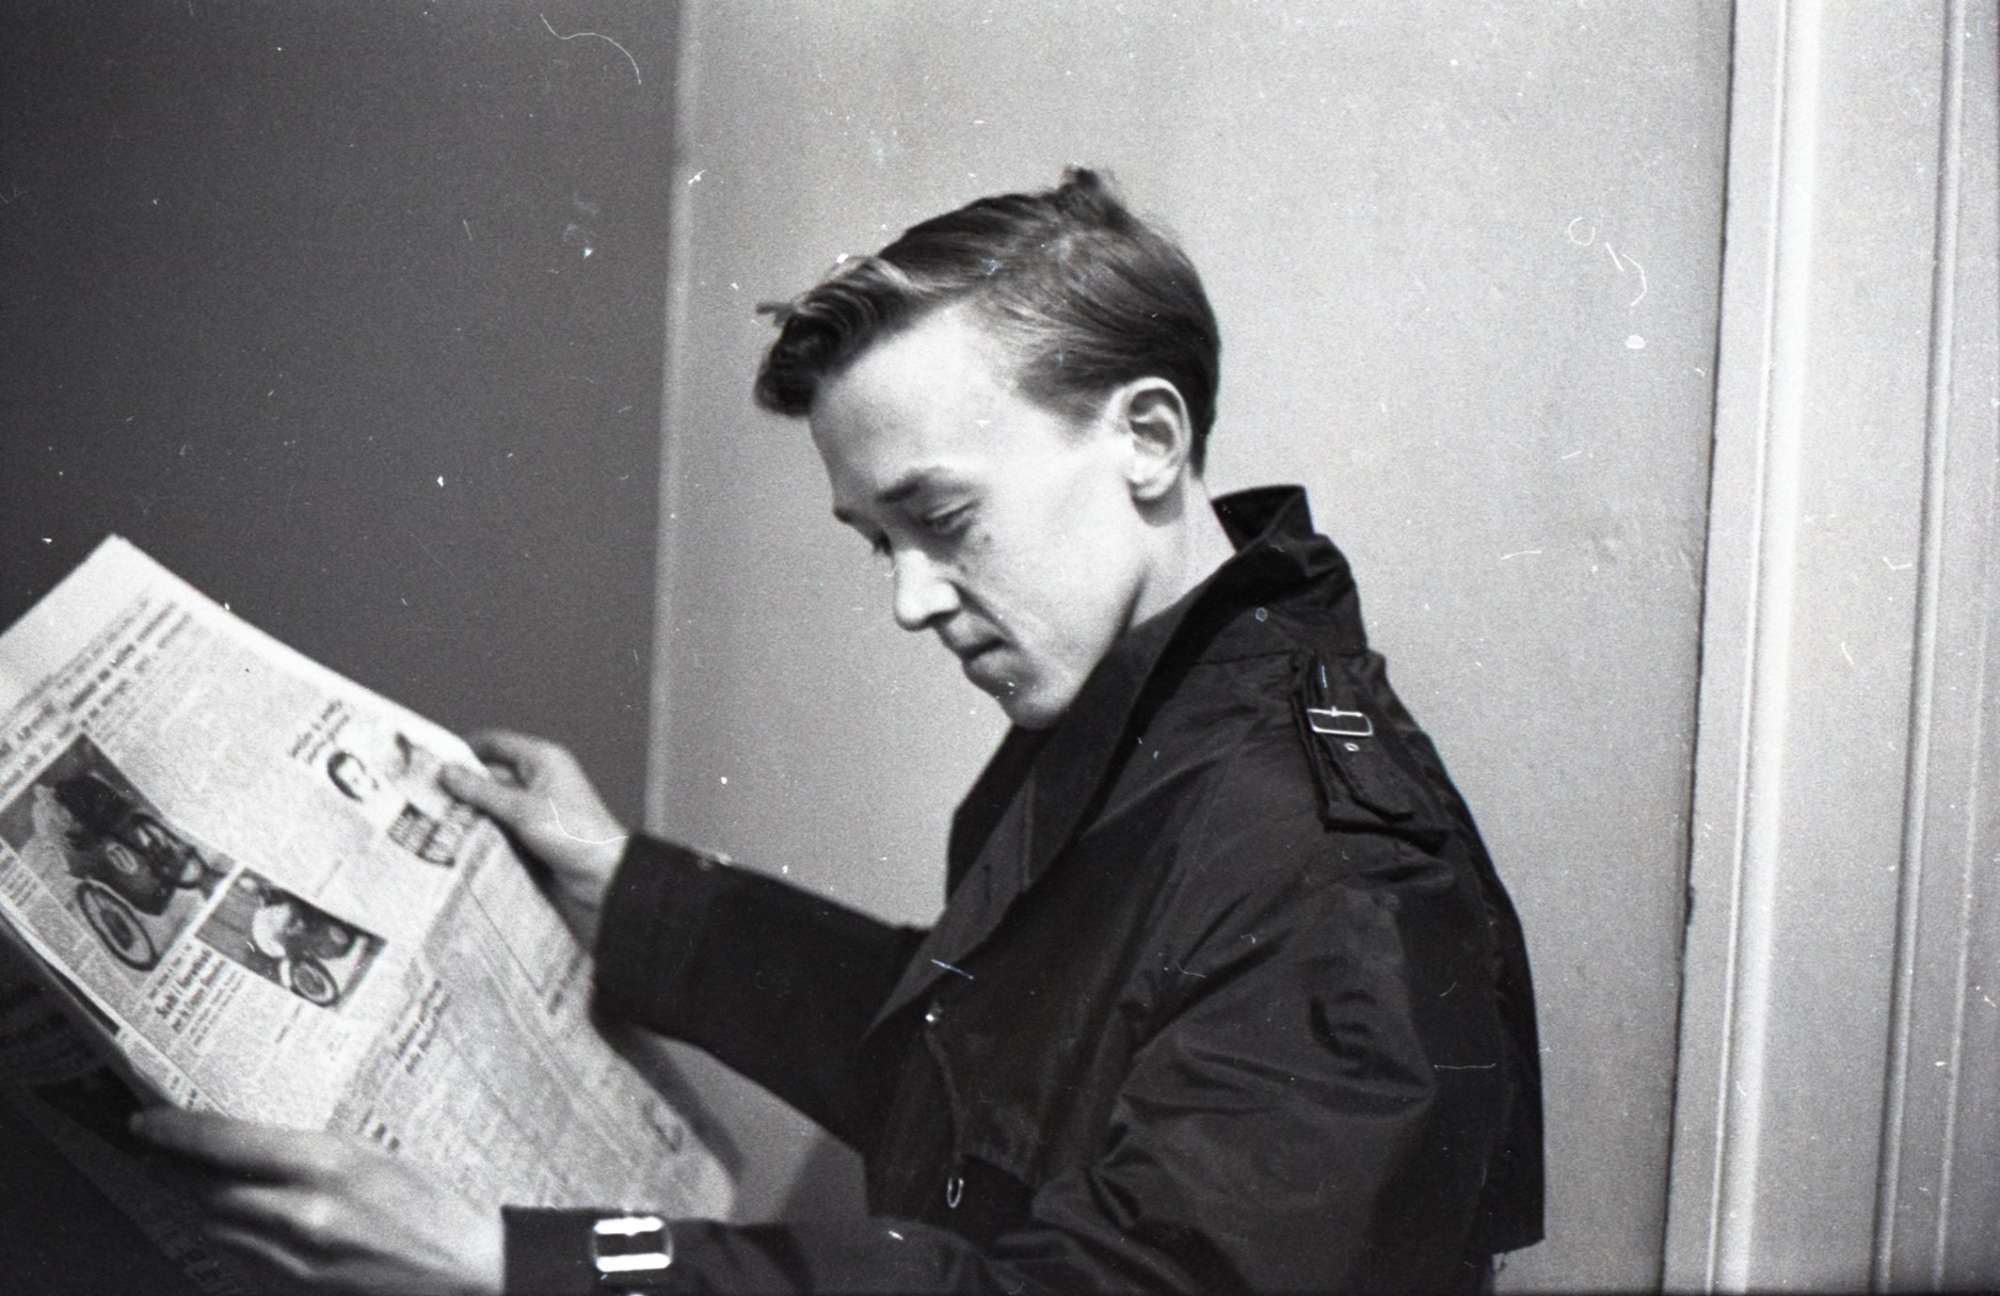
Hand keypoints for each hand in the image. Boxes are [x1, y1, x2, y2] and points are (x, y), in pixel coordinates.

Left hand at [131, 1109, 502, 1295]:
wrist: (464, 1268)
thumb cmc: (428, 1204)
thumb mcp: (372, 1155)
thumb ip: (309, 1151)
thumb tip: (247, 1141)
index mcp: (328, 1163)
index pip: (227, 1142)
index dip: (177, 1131)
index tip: (146, 1121)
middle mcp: (303, 1212)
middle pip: (206, 1190)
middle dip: (174, 1171)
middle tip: (152, 1152)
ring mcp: (295, 1259)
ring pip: (215, 1228)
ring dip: (195, 1204)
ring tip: (184, 1182)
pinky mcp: (295, 1290)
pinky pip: (238, 1261)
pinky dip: (226, 1238)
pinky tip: (230, 1222)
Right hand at [439, 729, 626, 945]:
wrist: (604, 876)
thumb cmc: (573, 834)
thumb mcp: (521, 809)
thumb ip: (481, 791)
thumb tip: (448, 772)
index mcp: (542, 760)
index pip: (496, 743)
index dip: (465, 749)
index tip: (432, 760)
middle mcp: (538, 779)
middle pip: (491, 774)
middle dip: (462, 785)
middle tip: (423, 796)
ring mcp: (535, 807)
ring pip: (492, 803)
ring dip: (469, 811)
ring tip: (431, 820)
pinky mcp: (533, 832)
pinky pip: (500, 825)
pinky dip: (482, 829)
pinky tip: (455, 839)